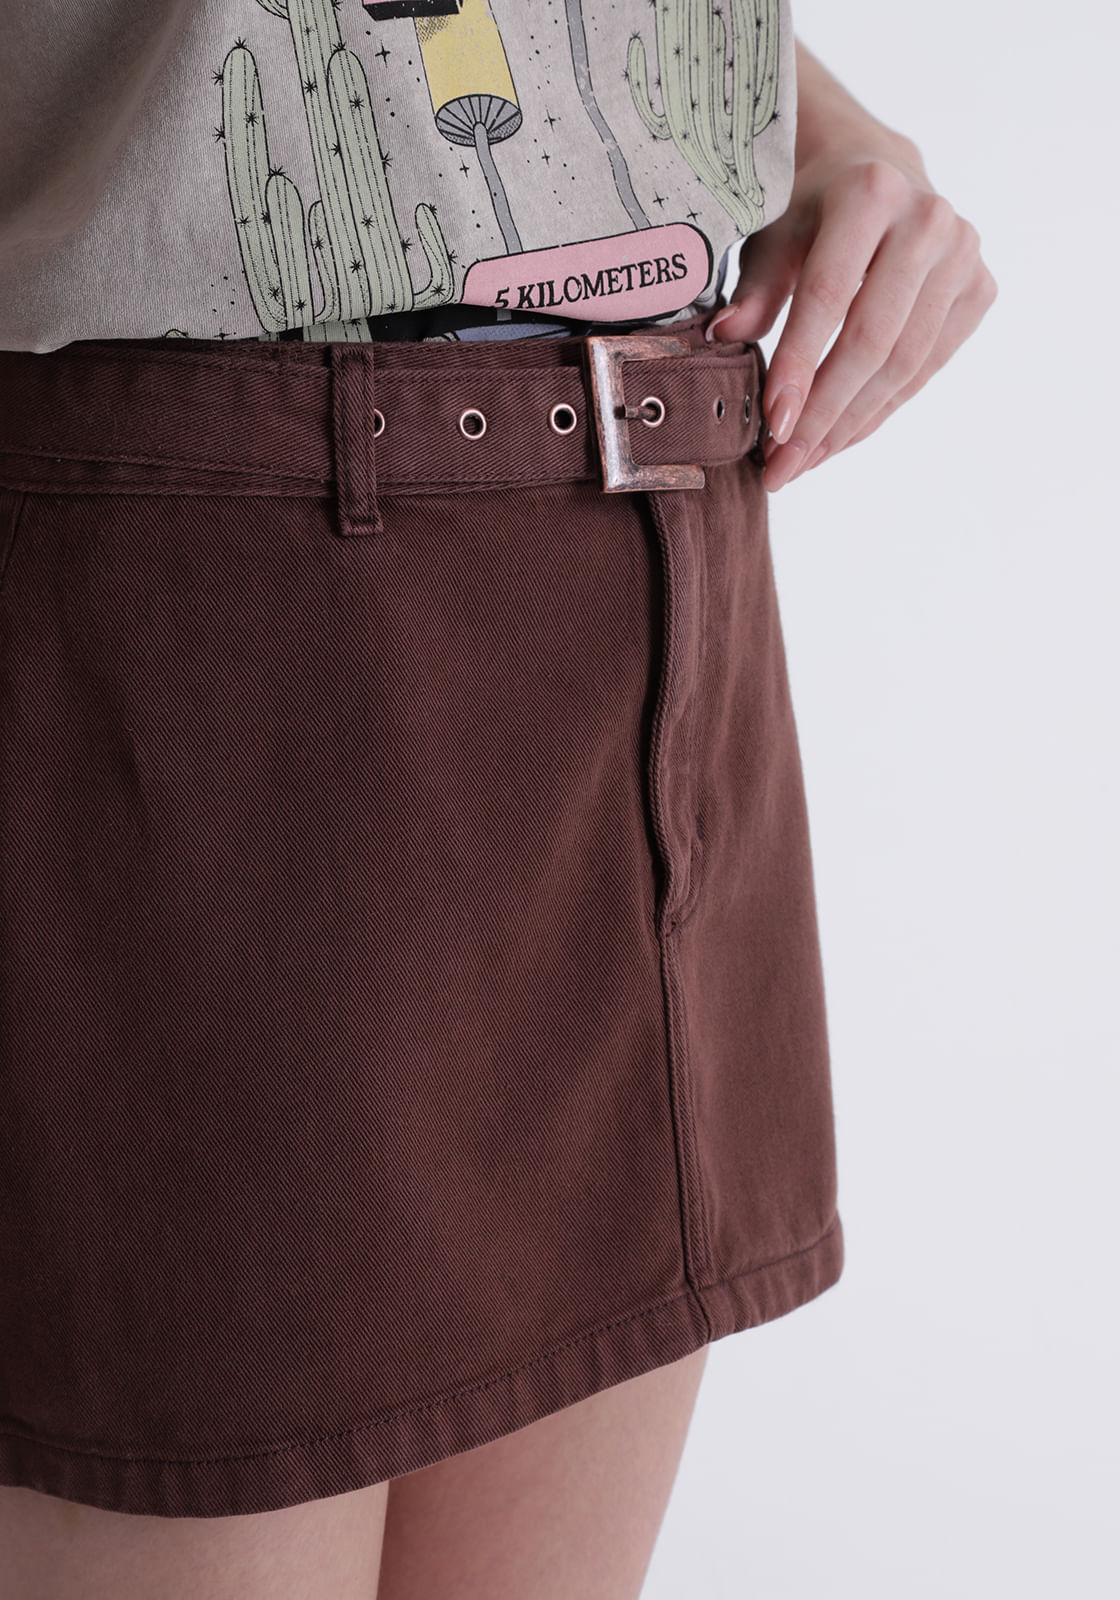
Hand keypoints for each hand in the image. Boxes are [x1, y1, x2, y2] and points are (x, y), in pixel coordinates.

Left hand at [705, 140, 997, 490]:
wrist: (879, 174)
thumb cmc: (811, 209)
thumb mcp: (773, 234)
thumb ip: (754, 288)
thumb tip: (723, 337)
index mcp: (870, 193)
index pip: (829, 297)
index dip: (799, 365)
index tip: (771, 425)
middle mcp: (928, 220)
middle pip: (873, 341)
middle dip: (824, 414)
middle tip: (783, 465)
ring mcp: (963, 257)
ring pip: (904, 365)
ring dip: (851, 424)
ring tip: (804, 461)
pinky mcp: (979, 289)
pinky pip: (926, 369)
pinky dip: (880, 410)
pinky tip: (840, 438)